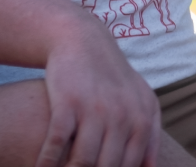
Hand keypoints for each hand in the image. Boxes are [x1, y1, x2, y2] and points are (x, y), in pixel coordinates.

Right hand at [38, 23, 162, 166]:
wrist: (83, 42)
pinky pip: (56, 144)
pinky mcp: (68, 103)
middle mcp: (123, 116)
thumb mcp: (141, 101)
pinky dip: (46, 162)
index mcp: (143, 119)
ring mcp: (95, 110)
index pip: (132, 166)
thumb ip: (149, 134)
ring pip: (83, 161)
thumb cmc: (113, 79)